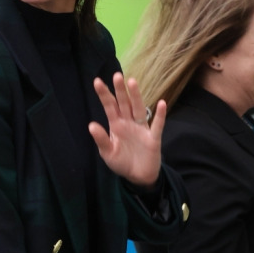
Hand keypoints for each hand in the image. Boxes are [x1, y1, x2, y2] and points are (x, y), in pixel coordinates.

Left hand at [88, 72, 166, 187]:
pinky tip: (162, 104)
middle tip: (117, 75)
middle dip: (120, 90)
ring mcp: (142, 129)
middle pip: (124, 103)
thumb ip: (101, 139)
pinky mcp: (153, 138)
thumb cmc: (122, 162)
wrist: (138, 177)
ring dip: (136, 97)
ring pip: (139, 109)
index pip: (110, 107)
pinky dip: (160, 115)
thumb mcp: (108, 153)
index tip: (97, 81)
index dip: (104, 95)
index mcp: (116, 125)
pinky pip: (157, 125)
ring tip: (132, 82)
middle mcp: (129, 123)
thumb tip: (91, 125)